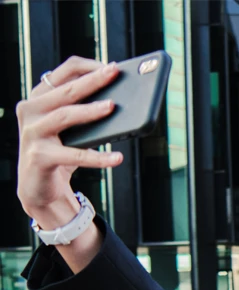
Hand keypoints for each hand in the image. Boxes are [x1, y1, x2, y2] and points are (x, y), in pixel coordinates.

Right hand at [17, 58, 122, 268]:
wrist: (39, 187)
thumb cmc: (61, 151)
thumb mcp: (73, 129)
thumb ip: (87, 112)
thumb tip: (121, 101)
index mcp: (40, 97)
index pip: (63, 72)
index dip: (88, 67)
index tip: (112, 66)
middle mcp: (31, 110)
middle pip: (66, 91)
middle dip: (92, 81)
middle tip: (114, 73)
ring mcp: (33, 133)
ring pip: (64, 116)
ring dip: (90, 111)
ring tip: (112, 107)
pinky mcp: (39, 156)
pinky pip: (73, 155)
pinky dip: (97, 157)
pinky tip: (117, 158)